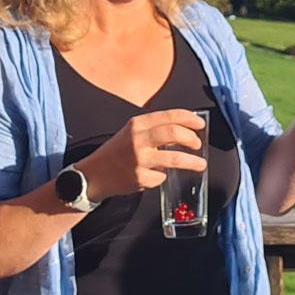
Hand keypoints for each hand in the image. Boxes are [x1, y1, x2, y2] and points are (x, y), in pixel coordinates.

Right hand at [76, 109, 207, 197]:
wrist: (94, 174)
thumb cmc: (117, 151)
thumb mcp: (133, 133)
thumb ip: (156, 130)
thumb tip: (186, 130)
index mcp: (137, 124)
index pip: (169, 116)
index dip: (189, 119)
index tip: (200, 124)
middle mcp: (138, 139)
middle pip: (174, 133)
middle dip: (191, 139)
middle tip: (198, 145)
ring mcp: (139, 160)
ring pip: (175, 159)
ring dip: (192, 162)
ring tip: (201, 164)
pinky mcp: (140, 178)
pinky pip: (161, 177)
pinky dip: (161, 176)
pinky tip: (153, 175)